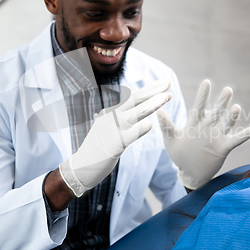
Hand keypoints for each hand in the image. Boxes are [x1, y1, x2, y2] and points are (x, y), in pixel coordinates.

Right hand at [60, 79, 171, 196]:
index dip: (150, 90)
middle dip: (154, 90)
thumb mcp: (109, 129)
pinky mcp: (113, 145)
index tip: (164, 84)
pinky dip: (139, 130)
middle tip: (169, 82)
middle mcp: (112, 117)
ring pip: (136, 113)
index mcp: (112, 113)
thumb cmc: (97, 151)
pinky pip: (129, 136)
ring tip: (167, 97)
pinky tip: (150, 126)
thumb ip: (121, 121)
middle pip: (136, 100)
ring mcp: (113, 130)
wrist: (80, 167)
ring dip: (152, 104)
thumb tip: (136, 113)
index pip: (134, 98)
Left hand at [157, 79, 249, 189]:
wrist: (190, 172)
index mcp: (195, 123)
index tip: (207, 82)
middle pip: (216, 112)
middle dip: (222, 102)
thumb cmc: (179, 155)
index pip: (200, 106)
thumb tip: (157, 110)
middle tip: (227, 90)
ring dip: (232, 116)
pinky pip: (235, 140)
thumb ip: (166, 126)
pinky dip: (243, 136)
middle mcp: (208, 127)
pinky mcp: (223, 148)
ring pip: (226, 123)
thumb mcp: (170, 140)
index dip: (203, 95)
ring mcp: (217, 136)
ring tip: (237, 107)